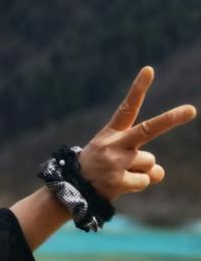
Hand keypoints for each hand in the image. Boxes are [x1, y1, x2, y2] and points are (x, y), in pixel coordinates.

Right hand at [77, 66, 195, 200]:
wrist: (71, 190)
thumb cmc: (98, 168)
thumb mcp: (115, 157)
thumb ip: (142, 160)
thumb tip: (159, 173)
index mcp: (112, 133)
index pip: (127, 108)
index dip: (138, 89)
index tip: (149, 70)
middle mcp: (114, 145)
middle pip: (148, 129)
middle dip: (171, 119)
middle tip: (192, 110)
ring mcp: (115, 163)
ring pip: (150, 162)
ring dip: (141, 170)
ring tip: (119, 174)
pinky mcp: (117, 181)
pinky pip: (145, 180)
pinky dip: (137, 184)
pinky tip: (119, 185)